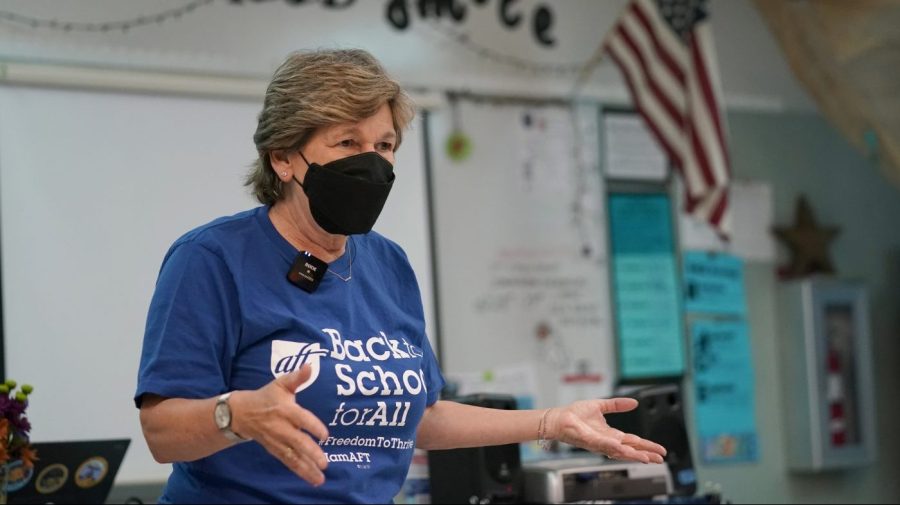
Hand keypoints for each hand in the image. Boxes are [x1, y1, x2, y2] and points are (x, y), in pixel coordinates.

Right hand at [230, 365, 329, 485]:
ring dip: (307, 469)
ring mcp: (277, 441)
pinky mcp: (275, 450)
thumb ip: (297, 377)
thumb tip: (310, 365)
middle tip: (325, 463)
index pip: (301, 419)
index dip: (312, 427)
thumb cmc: (267, 397)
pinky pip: (288, 462)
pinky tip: (312, 479)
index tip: (325, 436)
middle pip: (297, 442)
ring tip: (320, 479)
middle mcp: (282, 427)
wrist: (241, 413)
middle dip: (311, 453)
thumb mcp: (281, 384)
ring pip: (293, 456)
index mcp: (285, 410)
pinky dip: (300, 471)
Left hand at [545, 398, 665, 463]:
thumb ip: (616, 405)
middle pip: (630, 449)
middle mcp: (606, 441)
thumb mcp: (600, 405)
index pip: (633, 442)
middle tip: (660, 459)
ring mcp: (598, 442)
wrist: (558, 417)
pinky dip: (612, 447)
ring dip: (633, 455)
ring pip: (619, 451)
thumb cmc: (575, 414)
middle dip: (645, 454)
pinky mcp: (588, 440)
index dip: (646, 446)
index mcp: (611, 434)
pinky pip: (602, 444)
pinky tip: (621, 448)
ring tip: (647, 458)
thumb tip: (634, 402)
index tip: (660, 450)